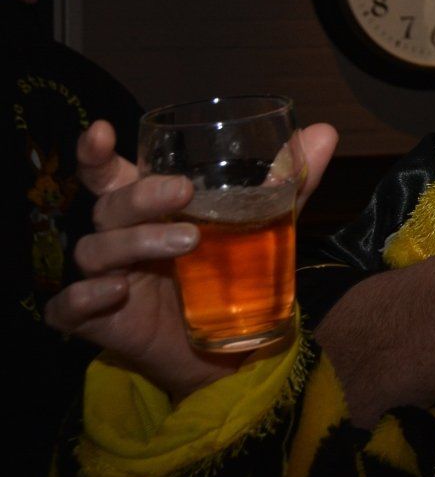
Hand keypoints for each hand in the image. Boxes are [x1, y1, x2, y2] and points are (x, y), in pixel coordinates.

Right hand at [45, 121, 337, 401]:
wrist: (229, 346)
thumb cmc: (231, 269)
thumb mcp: (264, 223)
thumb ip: (288, 181)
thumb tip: (326, 132)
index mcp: (146, 207)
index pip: (108, 172)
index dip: (95, 151)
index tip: (101, 130)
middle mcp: (119, 236)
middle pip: (109, 205)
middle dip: (141, 195)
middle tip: (184, 192)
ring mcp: (103, 277)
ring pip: (95, 249)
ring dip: (134, 241)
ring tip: (186, 242)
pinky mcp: (95, 321)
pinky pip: (68, 307)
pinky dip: (83, 297)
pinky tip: (114, 291)